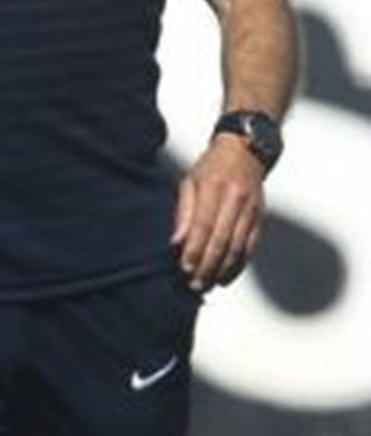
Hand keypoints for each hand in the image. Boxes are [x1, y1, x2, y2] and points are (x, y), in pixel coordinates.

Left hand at [172, 134, 267, 291]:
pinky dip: (239, 265)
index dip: (195, 249)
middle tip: (195, 284)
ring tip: (208, 284)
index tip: (184, 267)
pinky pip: (250, 246)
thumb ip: (183, 212)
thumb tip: (176, 242)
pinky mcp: (259, 218)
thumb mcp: (189, 181)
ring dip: (222, 270)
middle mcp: (235, 199)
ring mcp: (250, 209)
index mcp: (214, 188)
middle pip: (222, 240)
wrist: (246, 151)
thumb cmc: (212, 166)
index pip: (203, 225)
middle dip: (207, 265)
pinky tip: (226, 276)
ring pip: (238, 247)